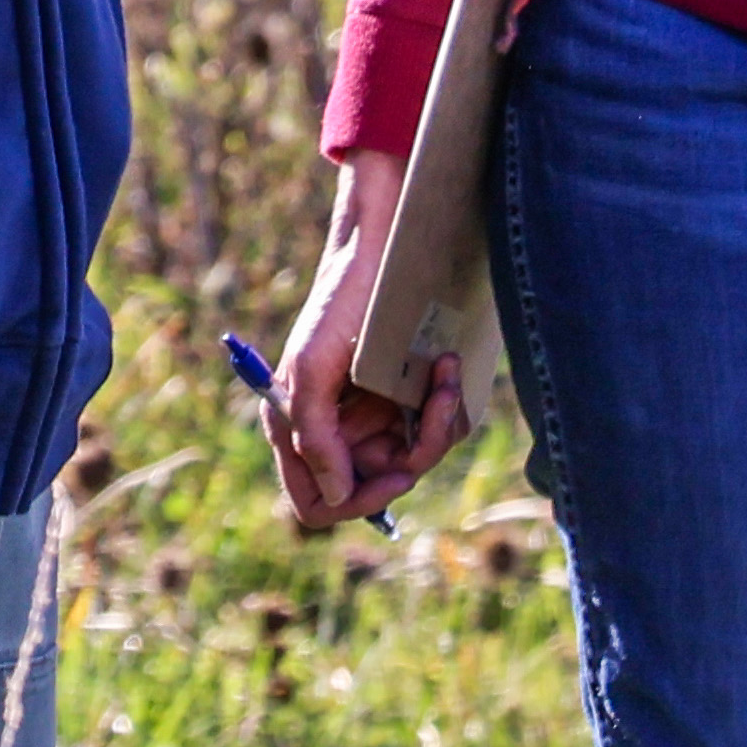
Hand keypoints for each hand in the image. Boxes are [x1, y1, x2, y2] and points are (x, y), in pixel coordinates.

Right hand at [265, 149, 467, 533]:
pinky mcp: (405, 398)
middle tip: (439, 403)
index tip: (397, 476)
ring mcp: (372, 416)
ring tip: (447, 371)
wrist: (381, 245)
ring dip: (438, 422)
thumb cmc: (340, 298)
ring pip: (412, 459)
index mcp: (297, 427)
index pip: (317, 501)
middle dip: (416, 452)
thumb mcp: (313, 365)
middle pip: (376, 484)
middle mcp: (335, 429)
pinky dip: (446, 404)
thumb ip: (313, 434)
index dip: (354, 502)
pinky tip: (448, 366)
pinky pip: (432, 430)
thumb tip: (333, 495)